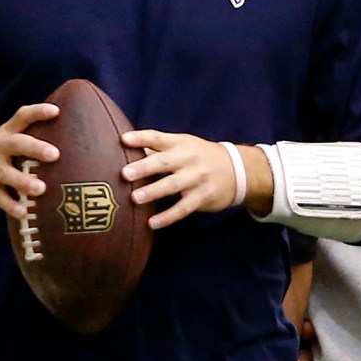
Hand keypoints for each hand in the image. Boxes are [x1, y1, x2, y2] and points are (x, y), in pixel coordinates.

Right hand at [0, 103, 60, 219]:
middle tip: (55, 154)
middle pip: (16, 143)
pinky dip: (11, 206)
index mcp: (5, 133)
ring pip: (6, 174)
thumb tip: (70, 143)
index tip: (56, 111)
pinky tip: (24, 212)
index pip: (22, 116)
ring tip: (41, 189)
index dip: (38, 112)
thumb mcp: (4, 144)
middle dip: (35, 148)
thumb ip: (27, 140)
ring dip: (24, 181)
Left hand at [120, 130, 236, 229]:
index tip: (124, 139)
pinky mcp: (203, 196)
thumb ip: (157, 148)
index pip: (158, 138)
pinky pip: (183, 208)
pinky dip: (168, 216)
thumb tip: (125, 149)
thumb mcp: (183, 145)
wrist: (237, 169)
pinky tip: (152, 223)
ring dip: (154, 191)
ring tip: (135, 198)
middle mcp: (188, 159)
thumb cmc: (200, 156)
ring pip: (173, 185)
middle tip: (125, 173)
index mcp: (180, 144)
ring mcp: (197, 178)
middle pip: (164, 162)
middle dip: (144, 167)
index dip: (141, 138)